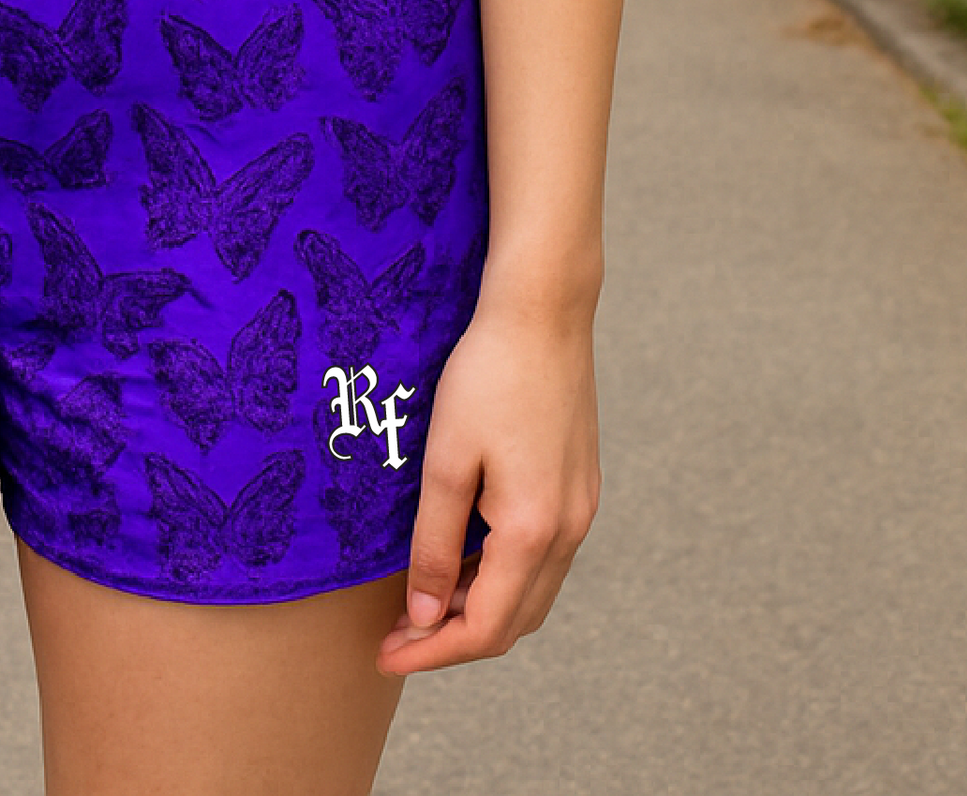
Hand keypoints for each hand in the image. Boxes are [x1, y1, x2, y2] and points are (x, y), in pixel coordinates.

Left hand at [378, 295, 601, 675]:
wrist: (542, 311)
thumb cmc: (488, 375)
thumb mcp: (446, 460)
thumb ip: (435, 542)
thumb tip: (424, 614)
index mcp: (533, 531)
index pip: (485, 628)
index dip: (432, 652)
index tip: (385, 656)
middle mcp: (569, 530)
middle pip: (514, 620)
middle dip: (454, 636)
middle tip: (396, 632)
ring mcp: (581, 508)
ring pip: (532, 590)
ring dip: (480, 605)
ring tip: (423, 595)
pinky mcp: (580, 485)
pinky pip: (543, 555)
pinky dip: (502, 571)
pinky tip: (463, 551)